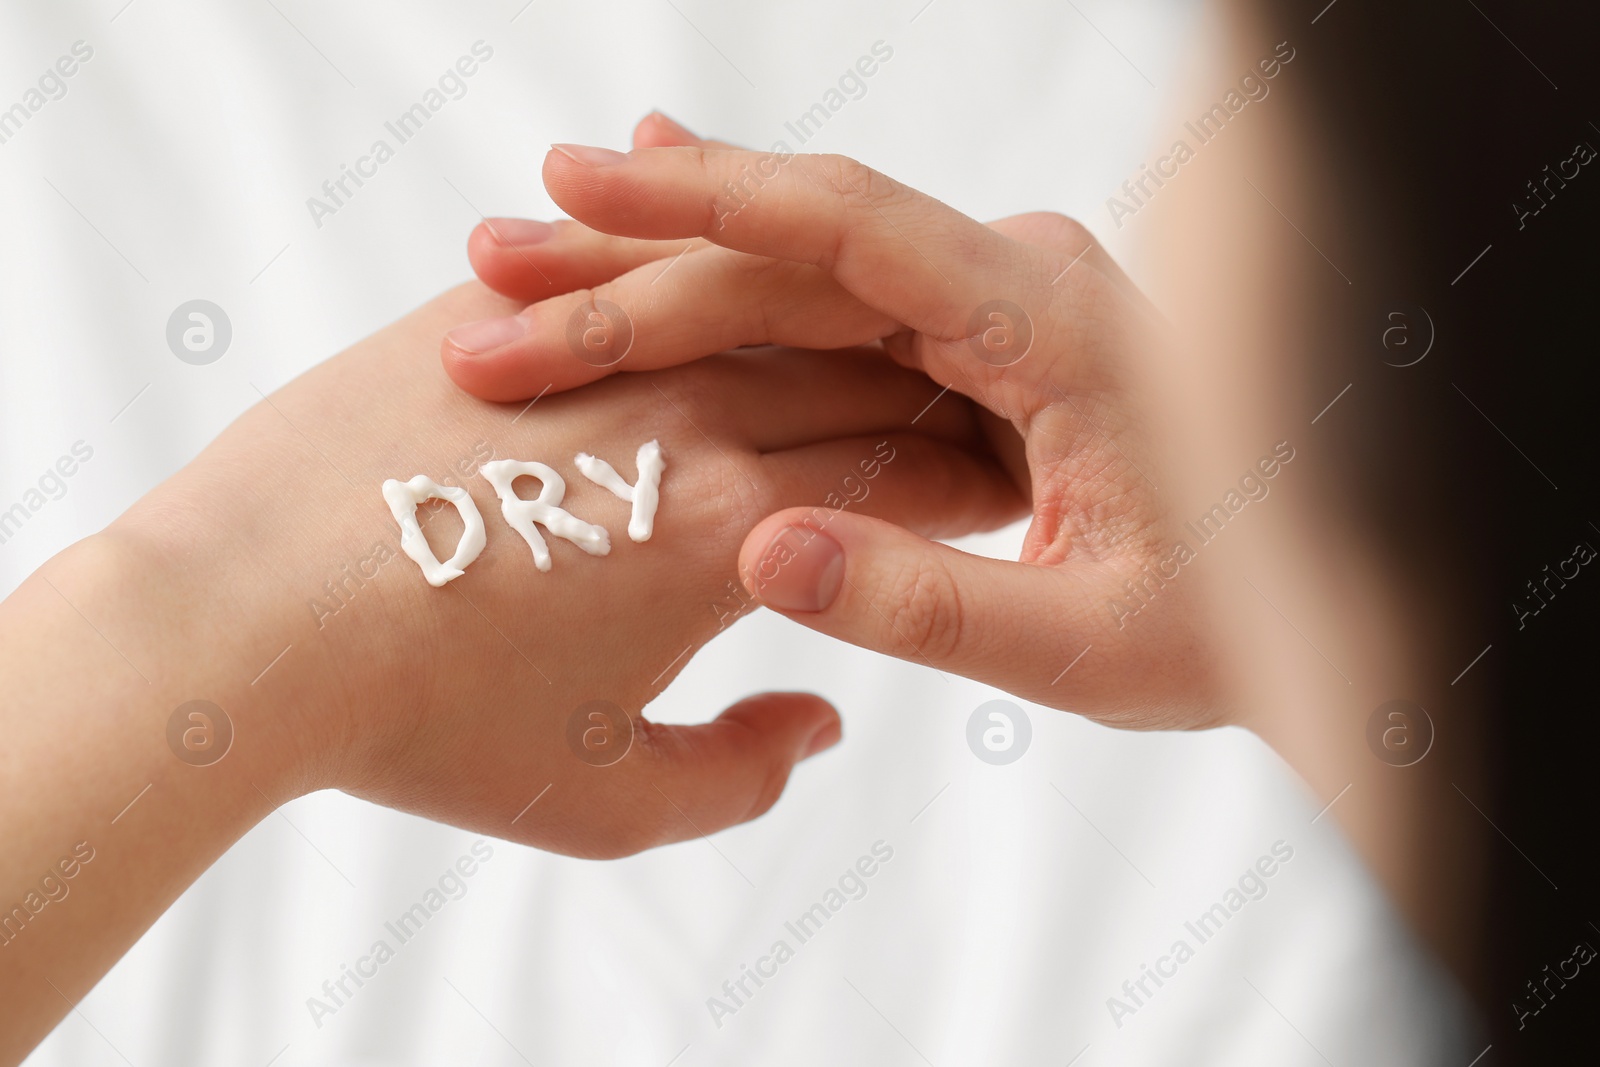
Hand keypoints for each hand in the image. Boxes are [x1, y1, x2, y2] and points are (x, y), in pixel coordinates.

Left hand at [99, 283, 1020, 855]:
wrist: (245, 626)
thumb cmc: (423, 726)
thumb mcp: (605, 799)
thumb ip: (743, 772)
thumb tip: (819, 722)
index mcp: (735, 527)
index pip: (911, 476)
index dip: (969, 484)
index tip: (985, 495)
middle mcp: (686, 413)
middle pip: (860, 376)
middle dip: (926, 399)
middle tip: (948, 413)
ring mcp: (591, 349)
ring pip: (757, 304)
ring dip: (826, 325)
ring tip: (854, 336)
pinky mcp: (494, 312)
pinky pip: (625, 270)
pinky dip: (690, 276)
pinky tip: (708, 273)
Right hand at [440, 117, 1221, 727]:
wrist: (1308, 597)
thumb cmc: (1224, 617)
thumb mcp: (1088, 642)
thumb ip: (933, 603)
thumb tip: (766, 556)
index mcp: (1053, 321)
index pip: (855, 229)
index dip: (711, 204)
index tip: (583, 189)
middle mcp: (1017, 279)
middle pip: (799, 244)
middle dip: (642, 261)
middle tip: (498, 284)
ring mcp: (993, 298)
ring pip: (800, 268)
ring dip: (665, 277)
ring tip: (524, 276)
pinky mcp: (971, 333)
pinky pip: (829, 302)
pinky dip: (728, 299)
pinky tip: (635, 272)